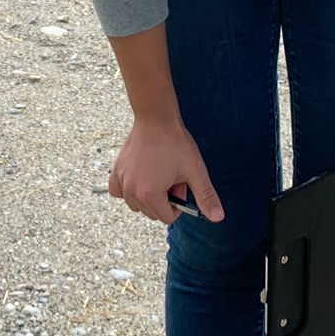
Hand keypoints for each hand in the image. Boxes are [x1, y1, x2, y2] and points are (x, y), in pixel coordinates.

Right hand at [109, 117, 223, 226]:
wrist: (156, 118)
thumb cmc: (174, 143)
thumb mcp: (195, 171)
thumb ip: (206, 197)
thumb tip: (217, 217)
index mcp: (150, 195)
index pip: (167, 217)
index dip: (178, 204)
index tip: (181, 185)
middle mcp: (132, 191)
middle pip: (152, 212)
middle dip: (164, 199)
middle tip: (172, 177)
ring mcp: (122, 180)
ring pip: (136, 204)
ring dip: (148, 196)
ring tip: (159, 175)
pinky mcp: (116, 170)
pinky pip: (118, 191)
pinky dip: (128, 190)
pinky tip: (139, 178)